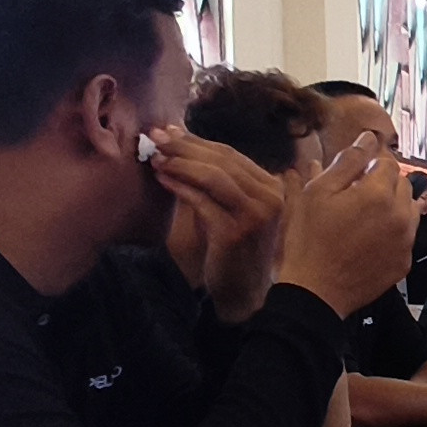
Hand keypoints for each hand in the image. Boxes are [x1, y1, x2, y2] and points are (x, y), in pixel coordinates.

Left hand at [146, 124, 286, 322]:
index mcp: (272, 187)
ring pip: (213, 176)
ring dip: (180, 164)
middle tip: (154, 137)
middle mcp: (269, 198)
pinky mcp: (235, 232)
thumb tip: (179, 141)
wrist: (244, 294)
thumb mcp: (230, 209)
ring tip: (155, 157)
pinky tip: (163, 180)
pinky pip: (202, 201)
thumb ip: (215, 180)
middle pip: (222, 160)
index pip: (230, 154)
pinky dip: (180, 187)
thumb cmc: (233, 251)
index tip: (167, 132)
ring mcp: (255, 215)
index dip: (196, 141)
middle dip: (184, 147)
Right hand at [275, 141, 419, 317]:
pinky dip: (394, 230)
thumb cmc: (309, 240)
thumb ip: (348, 161)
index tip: (355, 171)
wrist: (315, 292)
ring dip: (392, 204)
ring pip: (409, 208)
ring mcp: (405, 241)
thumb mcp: (318, 192)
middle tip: (355, 193)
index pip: (388, 162)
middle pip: (402, 183)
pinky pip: (406, 235)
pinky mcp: (404, 261)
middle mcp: (400, 215)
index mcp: (379, 194)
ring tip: (365, 214)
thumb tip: (368, 138)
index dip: (371, 162)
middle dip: (383, 182)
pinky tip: (369, 237)